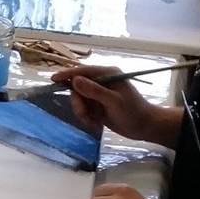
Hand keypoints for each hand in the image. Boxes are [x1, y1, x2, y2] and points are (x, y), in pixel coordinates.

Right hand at [54, 64, 180, 145]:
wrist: (145, 127)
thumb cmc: (133, 112)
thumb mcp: (114, 101)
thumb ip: (94, 90)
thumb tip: (75, 80)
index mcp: (108, 74)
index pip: (83, 71)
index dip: (68, 74)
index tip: (54, 79)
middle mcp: (102, 81)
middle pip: (78, 87)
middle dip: (78, 102)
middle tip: (84, 115)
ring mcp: (99, 94)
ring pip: (79, 99)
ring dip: (82, 112)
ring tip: (92, 122)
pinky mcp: (98, 105)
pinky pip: (84, 108)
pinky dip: (86, 117)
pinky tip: (95, 124)